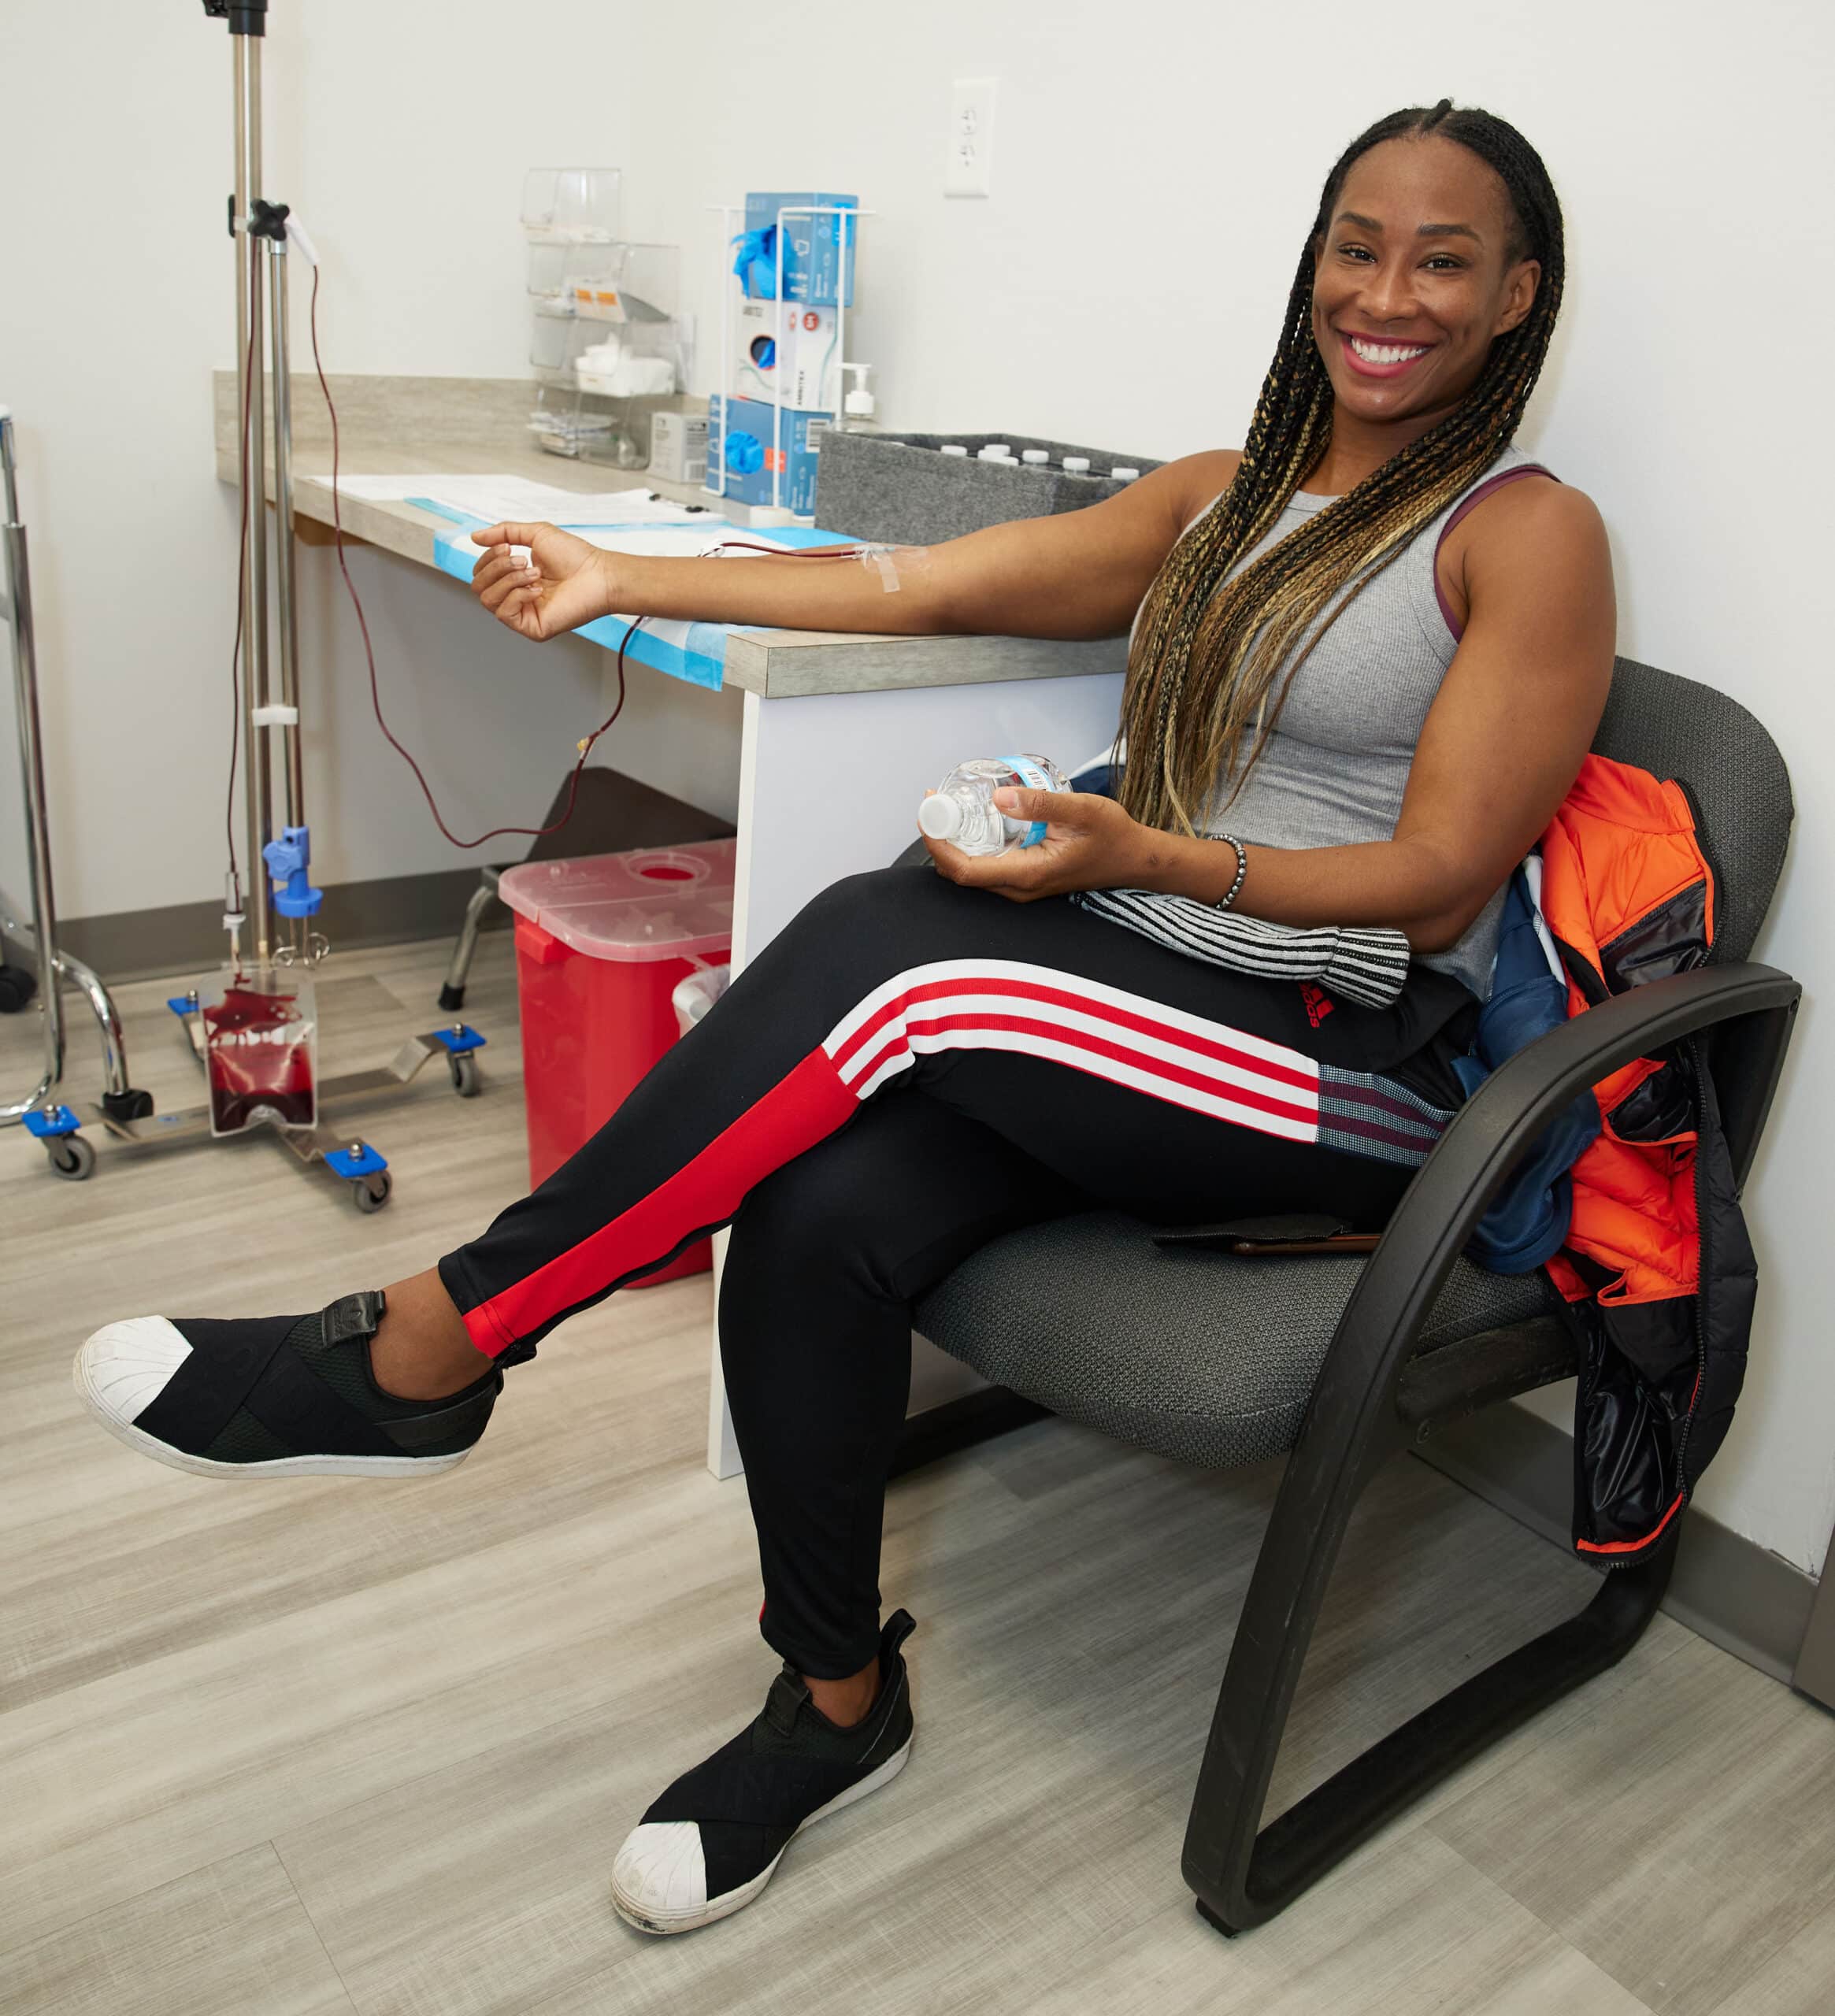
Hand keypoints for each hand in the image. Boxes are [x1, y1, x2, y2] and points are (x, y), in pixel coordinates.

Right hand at [468, 521, 614, 641]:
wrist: (598, 574)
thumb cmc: (574, 556)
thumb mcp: (534, 534)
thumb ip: (503, 532)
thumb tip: (474, 537)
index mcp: (515, 579)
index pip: (481, 573)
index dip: (488, 558)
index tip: (508, 546)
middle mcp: (516, 598)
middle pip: (478, 586)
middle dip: (497, 567)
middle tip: (522, 559)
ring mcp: (523, 614)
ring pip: (488, 599)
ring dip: (510, 579)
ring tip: (535, 572)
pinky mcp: (531, 628)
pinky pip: (504, 613)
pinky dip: (518, 595)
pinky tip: (538, 589)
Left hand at [921, 788, 1152, 902]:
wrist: (1133, 858)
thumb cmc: (1111, 835)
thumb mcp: (1081, 810)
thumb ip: (1040, 804)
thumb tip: (1000, 796)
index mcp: (1027, 874)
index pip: (964, 869)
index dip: (938, 844)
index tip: (930, 813)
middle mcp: (1018, 887)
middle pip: (960, 873)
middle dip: (940, 840)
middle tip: (935, 804)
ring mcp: (1020, 887)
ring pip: (971, 871)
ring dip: (953, 842)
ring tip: (948, 808)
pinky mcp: (1024, 879)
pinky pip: (985, 867)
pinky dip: (969, 845)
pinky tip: (972, 820)